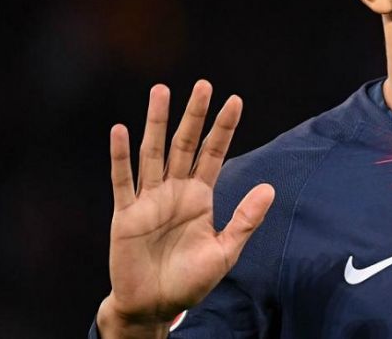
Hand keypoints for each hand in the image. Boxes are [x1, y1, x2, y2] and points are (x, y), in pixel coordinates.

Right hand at [98, 81, 274, 335]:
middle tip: (203, 84)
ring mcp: (149, 199)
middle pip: (185, 144)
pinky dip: (121, 156)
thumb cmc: (190, 281)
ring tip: (161, 91)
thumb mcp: (225, 251)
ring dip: (157, 122)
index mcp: (200, 196)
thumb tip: (270, 187)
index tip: (235, 99)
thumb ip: (244, 219)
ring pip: (153, 152)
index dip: (223, 127)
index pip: (213, 153)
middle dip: (194, 114)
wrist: (155, 307)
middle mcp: (175, 190)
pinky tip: (120, 130)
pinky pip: (123, 181)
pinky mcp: (126, 215)